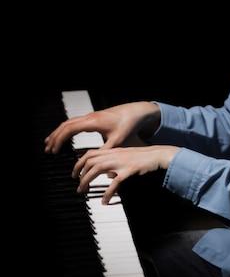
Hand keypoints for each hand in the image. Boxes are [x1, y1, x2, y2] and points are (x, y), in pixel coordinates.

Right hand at [44, 101, 160, 153]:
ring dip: (59, 132)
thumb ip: (104, 152)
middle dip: (55, 137)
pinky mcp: (94, 117)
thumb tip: (94, 164)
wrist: (136, 112)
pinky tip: (64, 136)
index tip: (53, 150)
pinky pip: (76, 122)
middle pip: (66, 125)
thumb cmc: (128, 125)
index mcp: (93, 122)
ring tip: (50, 143)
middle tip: (47, 149)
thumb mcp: (117, 141)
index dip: (59, 140)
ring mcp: (91, 116)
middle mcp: (90, 117)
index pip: (69, 129)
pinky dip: (67, 129)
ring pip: (70, 122)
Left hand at [73, 144, 179, 203]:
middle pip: (91, 161)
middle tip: (78, 186)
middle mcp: (115, 155)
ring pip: (98, 168)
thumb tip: (106, 175)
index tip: (75, 173)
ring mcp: (121, 162)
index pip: (90, 153)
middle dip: (80, 174)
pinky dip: (107, 192)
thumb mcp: (126, 158)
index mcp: (113, 151)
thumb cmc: (143, 157)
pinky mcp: (129, 170)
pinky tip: (105, 200)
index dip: (79, 163)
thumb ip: (115, 164)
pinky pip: (115, 182)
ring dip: (87, 180)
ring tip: (85, 191)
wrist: (158, 155)